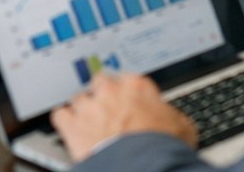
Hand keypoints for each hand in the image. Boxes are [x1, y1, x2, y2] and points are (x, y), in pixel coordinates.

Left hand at [52, 73, 196, 161]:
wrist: (143, 166)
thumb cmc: (163, 148)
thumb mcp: (182, 128)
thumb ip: (172, 115)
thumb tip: (175, 118)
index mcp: (137, 86)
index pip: (129, 79)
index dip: (128, 93)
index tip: (129, 102)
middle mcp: (110, 90)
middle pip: (100, 81)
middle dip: (103, 94)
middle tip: (109, 111)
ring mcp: (89, 105)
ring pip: (79, 98)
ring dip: (83, 110)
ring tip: (90, 125)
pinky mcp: (72, 124)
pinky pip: (60, 114)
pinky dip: (64, 122)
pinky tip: (70, 128)